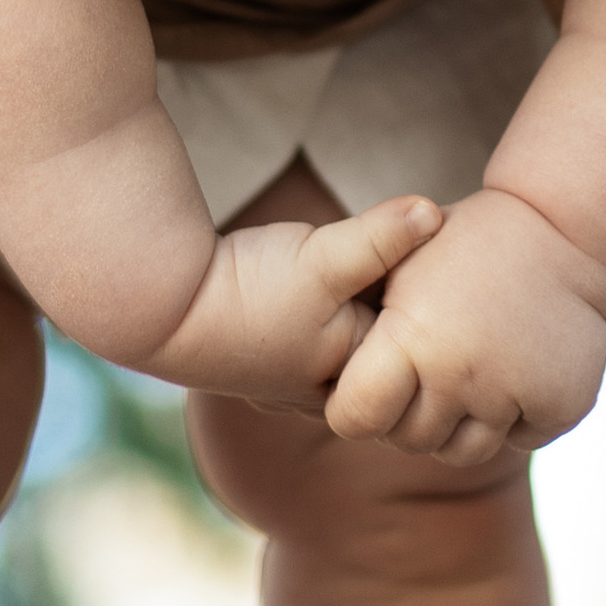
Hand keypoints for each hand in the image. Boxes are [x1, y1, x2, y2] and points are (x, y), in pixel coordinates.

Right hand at [145, 195, 442, 410]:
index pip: (415, 343)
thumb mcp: (323, 257)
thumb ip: (381, 236)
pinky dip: (326, 322)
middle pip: (382, 353)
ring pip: (345, 350)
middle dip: (400, 317)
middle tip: (426, 267)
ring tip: (372, 277)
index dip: (432, 299)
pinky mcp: (262, 368)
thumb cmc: (245, 289)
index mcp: (354, 379)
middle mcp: (326, 394)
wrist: (157, 309)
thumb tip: (436, 210)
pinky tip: (322, 298)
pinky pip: (314, 346)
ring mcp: (289, 388)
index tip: (448, 261)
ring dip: (357, 317)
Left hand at [324, 188, 605, 464]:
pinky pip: (520, 439)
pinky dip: (515, 417)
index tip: (367, 389)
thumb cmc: (469, 243)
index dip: (355, 408)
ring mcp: (514, 393)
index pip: (355, 417)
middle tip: (424, 379)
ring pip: (465, 452)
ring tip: (465, 380)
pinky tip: (514, 372)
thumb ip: (366, 324)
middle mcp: (460, 374)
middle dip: (408, 418)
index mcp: (412, 337)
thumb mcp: (404, 266)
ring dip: (460, 426)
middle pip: (410, 441)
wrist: (565, 229)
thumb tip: (320, 375)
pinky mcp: (560, 405)